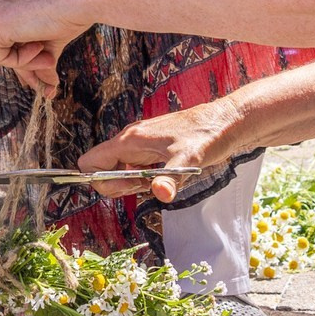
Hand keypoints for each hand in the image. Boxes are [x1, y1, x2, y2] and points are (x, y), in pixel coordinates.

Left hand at [0, 0, 96, 95]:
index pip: (12, 31)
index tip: (45, 69)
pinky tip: (40, 49)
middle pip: (5, 42)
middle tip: (47, 85)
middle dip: (26, 66)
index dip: (25, 54)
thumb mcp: (55, 36)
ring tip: (51, 61)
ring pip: (1, 50)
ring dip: (28, 63)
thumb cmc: (77, 9)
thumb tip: (48, 85)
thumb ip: (44, 56)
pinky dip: (20, 61)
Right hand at [79, 98, 242, 199]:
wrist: (224, 122)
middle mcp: (130, 139)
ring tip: (156, 181)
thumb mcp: (189, 160)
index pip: (90, 162)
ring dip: (131, 182)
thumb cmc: (206, 136)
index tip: (127, 186)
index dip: (100, 180)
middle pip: (101, 169)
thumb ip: (171, 178)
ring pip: (118, 168)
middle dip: (117, 185)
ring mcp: (139, 143)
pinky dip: (142, 177)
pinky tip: (163, 176)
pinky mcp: (150, 147)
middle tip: (145, 187)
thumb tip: (160, 193)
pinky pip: (133, 166)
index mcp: (130, 140)